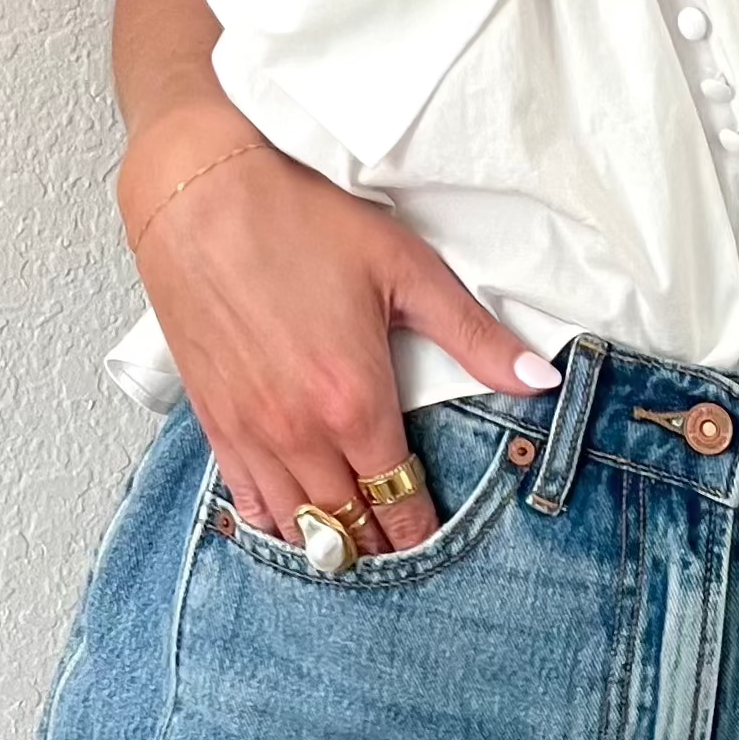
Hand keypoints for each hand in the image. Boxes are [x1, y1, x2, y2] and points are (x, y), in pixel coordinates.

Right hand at [119, 109, 558, 551]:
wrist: (199, 193)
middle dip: (380, 544)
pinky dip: (276, 523)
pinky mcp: (215, 424)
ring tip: (354, 542)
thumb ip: (475, 336)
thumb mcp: (405, 269)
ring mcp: (253, 435)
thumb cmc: (300, 220)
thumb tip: (539, 379)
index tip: (434, 537)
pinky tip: (296, 522)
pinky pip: (247, 504)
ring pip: (298, 529)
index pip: (401, 504)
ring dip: (329, 543)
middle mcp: (302, 435)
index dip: (421, 531)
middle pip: (351, 528)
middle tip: (400, 546)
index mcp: (357, 405)